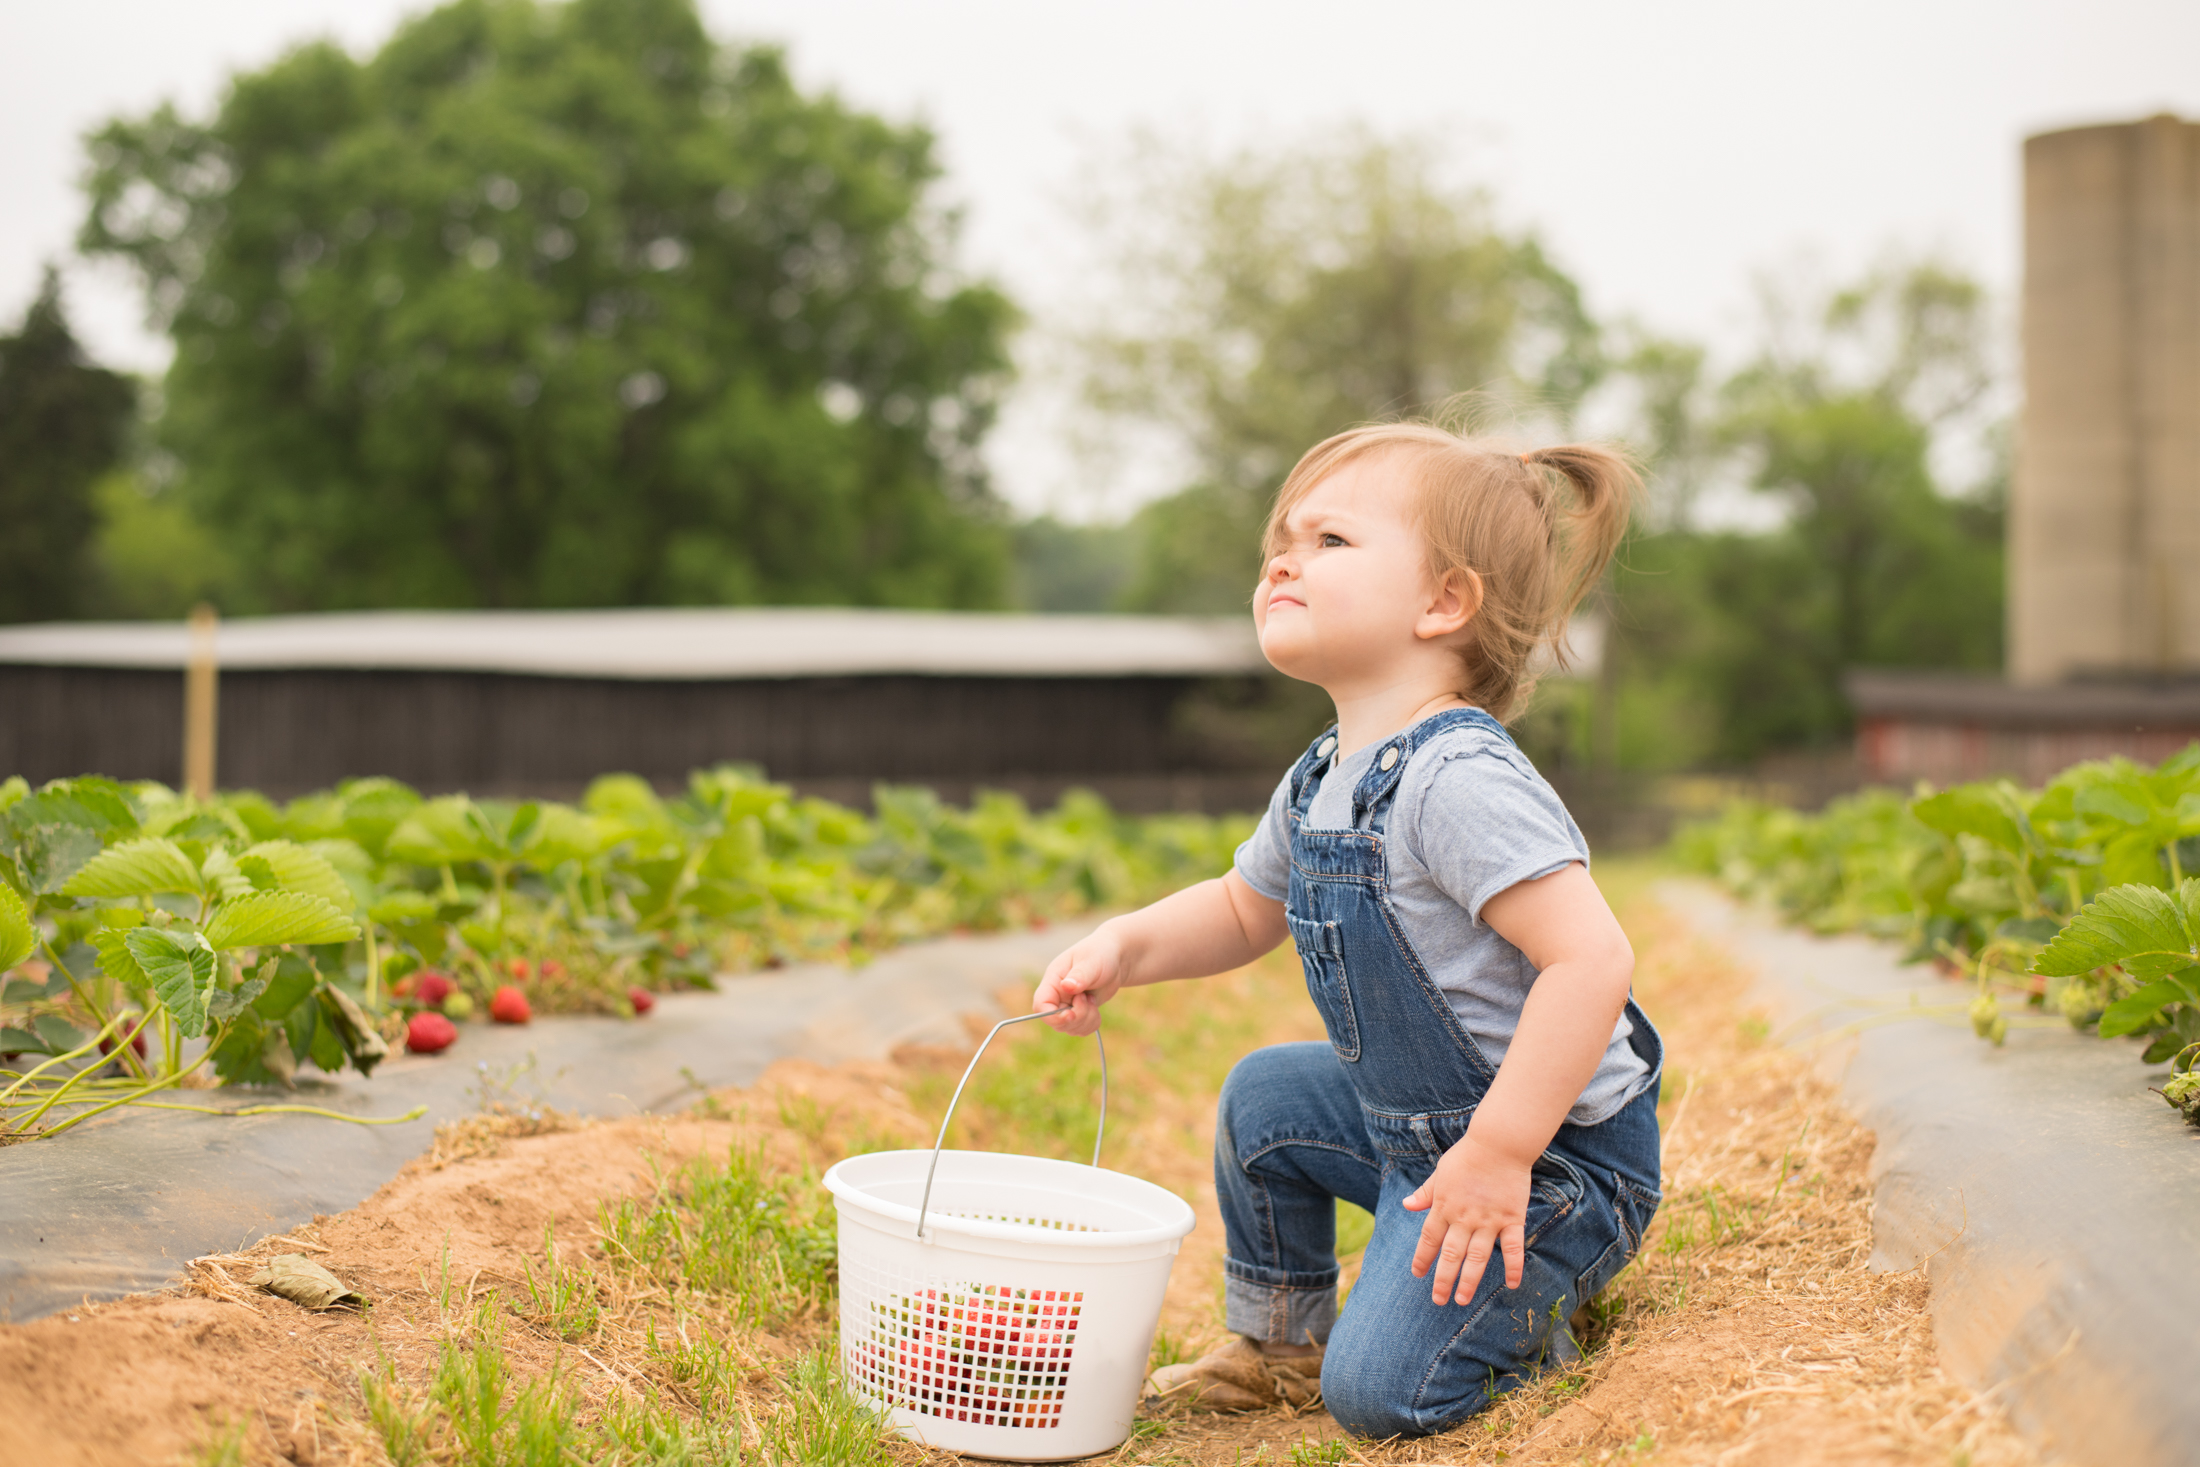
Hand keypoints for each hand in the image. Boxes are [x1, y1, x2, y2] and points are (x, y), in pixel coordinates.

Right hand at [1032, 925, 1126, 1035]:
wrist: (1116, 958)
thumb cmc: (1101, 953)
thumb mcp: (1091, 962)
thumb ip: (1079, 975)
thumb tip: (1066, 987)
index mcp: (1053, 980)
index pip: (1040, 1005)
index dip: (1052, 1016)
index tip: (1071, 1014)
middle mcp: (1057, 995)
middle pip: (1055, 1021)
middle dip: (1076, 1017)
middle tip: (1089, 999)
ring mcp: (1068, 1005)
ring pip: (1069, 1028)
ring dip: (1085, 1020)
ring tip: (1092, 1000)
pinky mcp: (1079, 1012)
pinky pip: (1080, 1029)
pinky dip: (1091, 1024)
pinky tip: (1095, 1008)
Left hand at [1401, 1131, 1531, 1304]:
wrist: (1498, 1142)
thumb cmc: (1467, 1156)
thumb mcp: (1440, 1172)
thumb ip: (1426, 1192)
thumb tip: (1406, 1206)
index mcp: (1444, 1206)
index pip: (1429, 1239)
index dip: (1422, 1258)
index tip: (1417, 1275)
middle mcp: (1464, 1217)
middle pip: (1451, 1255)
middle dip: (1443, 1280)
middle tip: (1439, 1300)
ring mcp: (1489, 1220)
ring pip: (1477, 1257)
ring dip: (1469, 1281)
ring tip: (1463, 1300)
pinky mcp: (1512, 1218)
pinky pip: (1513, 1248)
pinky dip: (1514, 1267)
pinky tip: (1513, 1284)